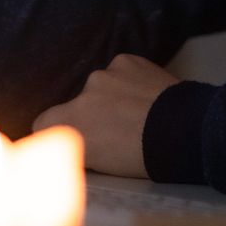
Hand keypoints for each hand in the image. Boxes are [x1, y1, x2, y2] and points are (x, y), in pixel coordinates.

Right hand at [30, 53, 180, 178]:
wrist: (183, 131)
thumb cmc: (143, 158)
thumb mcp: (101, 165)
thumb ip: (79, 149)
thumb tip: (69, 145)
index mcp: (72, 123)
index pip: (43, 122)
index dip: (57, 132)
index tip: (74, 139)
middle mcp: (82, 94)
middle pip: (77, 104)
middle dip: (91, 115)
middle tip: (116, 131)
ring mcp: (105, 74)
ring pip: (100, 87)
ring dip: (112, 97)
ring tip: (137, 113)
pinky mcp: (126, 61)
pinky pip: (119, 72)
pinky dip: (128, 82)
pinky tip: (146, 96)